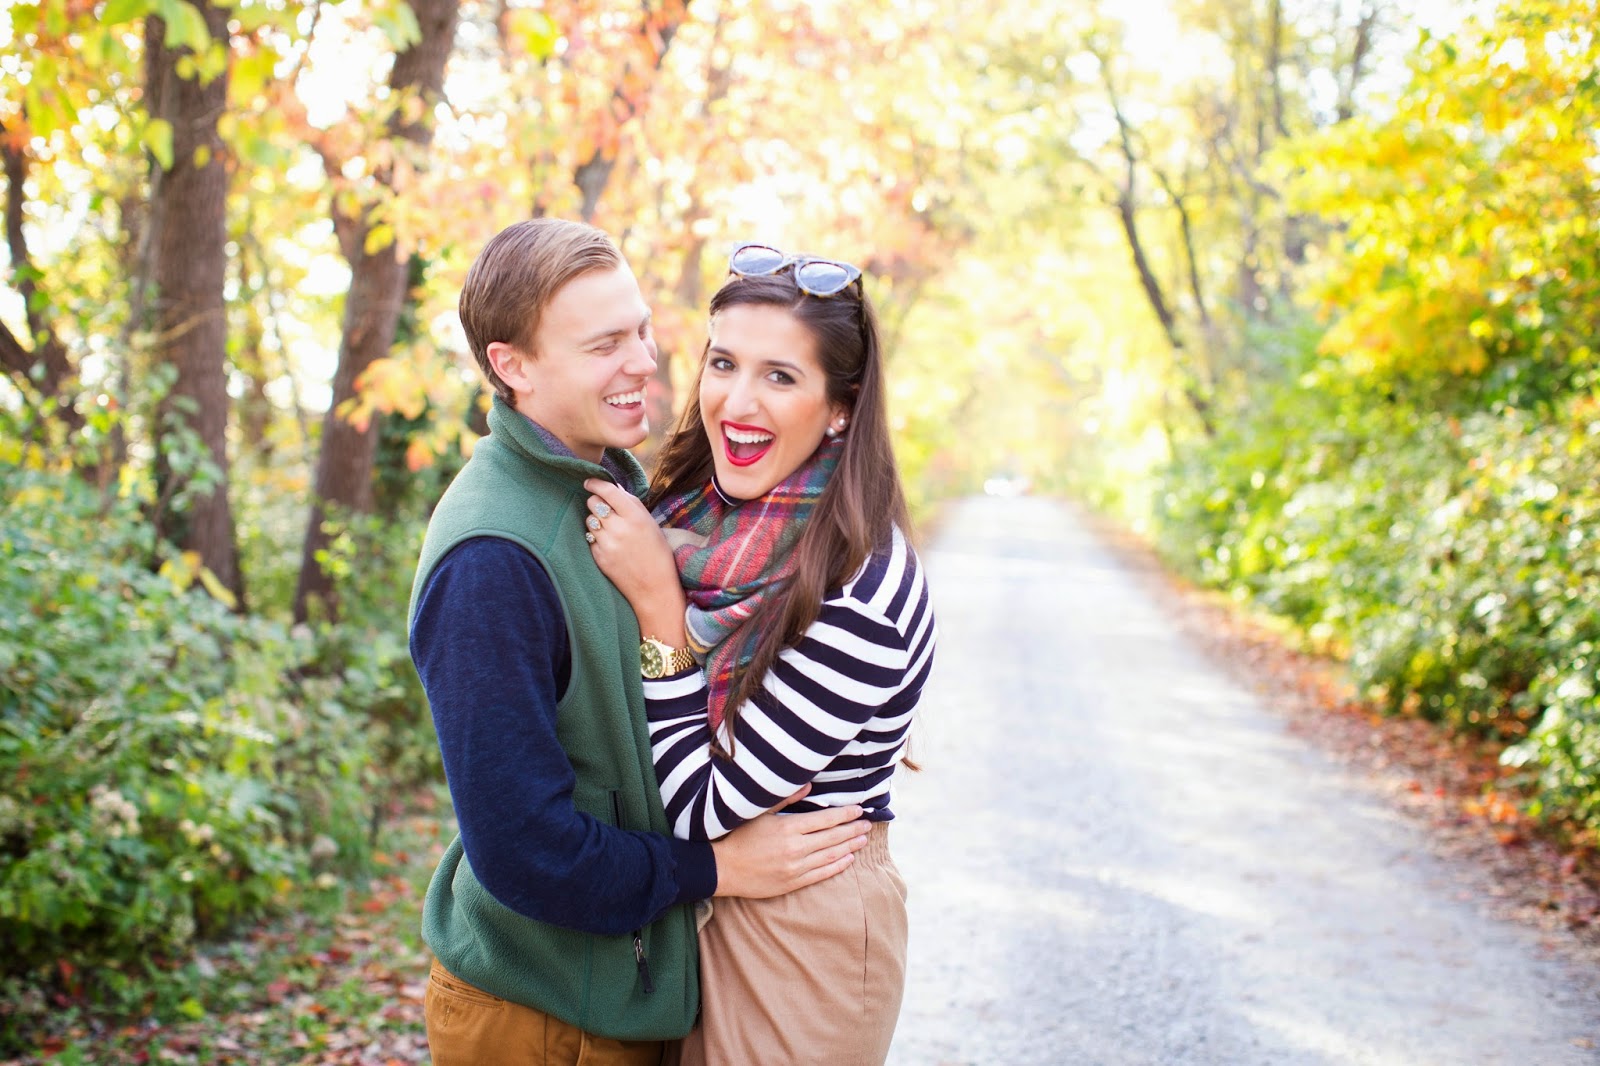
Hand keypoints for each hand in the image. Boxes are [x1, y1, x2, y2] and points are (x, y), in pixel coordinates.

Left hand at [582, 478, 685, 634]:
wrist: (654, 588)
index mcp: (635, 516)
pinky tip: (611, 546)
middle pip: (593, 503)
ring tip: (611, 531)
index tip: (589, 482)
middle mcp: (619, 527)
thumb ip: (632, 504)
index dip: (595, 483)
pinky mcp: (598, 556)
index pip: (607, 491)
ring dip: (596, 521)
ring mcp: (607, 543)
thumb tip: (614, 488)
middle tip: (605, 510)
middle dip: (597, 503)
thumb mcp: (651, 524)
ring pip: (589, 520)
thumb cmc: (657, 553)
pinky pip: (590, 538)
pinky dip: (597, 538)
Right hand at [710, 786, 871, 898]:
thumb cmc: (737, 835)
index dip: (844, 814)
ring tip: (862, 840)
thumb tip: (809, 786)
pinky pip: (820, 874)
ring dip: (849, 847)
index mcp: (787, 828)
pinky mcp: (792, 883)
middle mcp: (795, 848)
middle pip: (832, 837)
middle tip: (868, 824)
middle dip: (852, 829)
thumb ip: (785, 798)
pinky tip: (848, 859)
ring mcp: (794, 868)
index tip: (859, 809)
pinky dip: (837, 866)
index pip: (825, 820)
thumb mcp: (758, 811)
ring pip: (830, 856)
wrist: (722, 868)